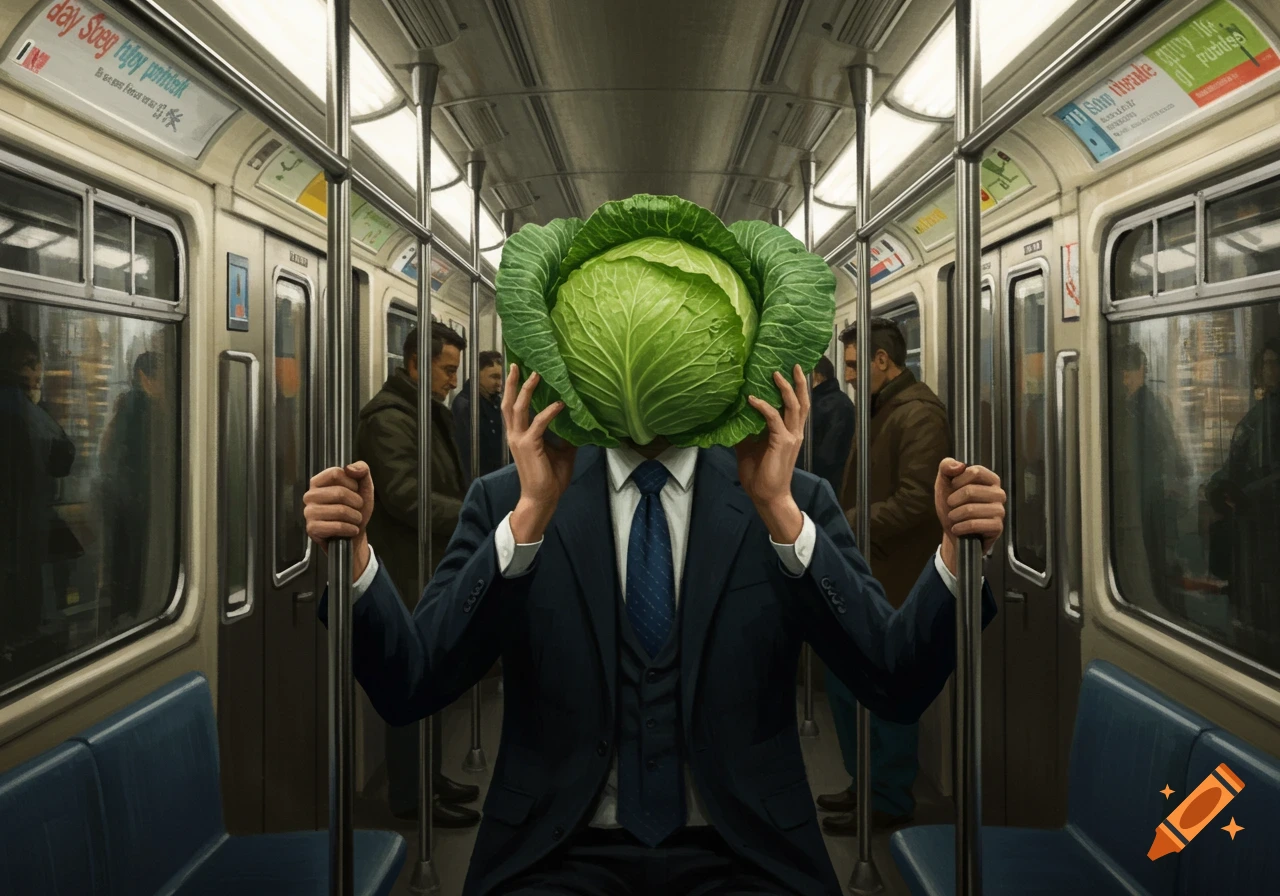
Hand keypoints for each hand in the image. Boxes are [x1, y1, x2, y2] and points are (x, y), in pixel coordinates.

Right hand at [304, 461, 373, 580]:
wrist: (354, 534)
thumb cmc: (355, 508)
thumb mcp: (364, 487)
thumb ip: (362, 470)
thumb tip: (350, 468)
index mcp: (318, 482)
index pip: (336, 473)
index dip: (352, 483)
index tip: (355, 491)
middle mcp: (310, 495)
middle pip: (339, 492)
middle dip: (356, 502)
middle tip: (357, 509)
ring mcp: (309, 512)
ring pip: (340, 510)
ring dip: (355, 517)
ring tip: (355, 519)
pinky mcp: (312, 528)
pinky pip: (337, 526)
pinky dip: (350, 529)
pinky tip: (351, 529)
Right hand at [504, 364, 575, 541]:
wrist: (542, 498)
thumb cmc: (550, 477)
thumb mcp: (562, 452)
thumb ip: (566, 436)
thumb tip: (579, 422)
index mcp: (520, 435)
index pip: (514, 408)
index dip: (515, 390)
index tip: (519, 372)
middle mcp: (515, 434)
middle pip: (509, 403)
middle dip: (513, 383)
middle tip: (516, 364)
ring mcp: (520, 439)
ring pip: (518, 408)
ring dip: (526, 390)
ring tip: (536, 374)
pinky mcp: (529, 445)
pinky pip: (538, 423)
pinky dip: (549, 412)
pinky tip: (559, 404)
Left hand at [736, 365, 808, 542]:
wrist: (767, 496)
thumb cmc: (759, 475)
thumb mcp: (748, 448)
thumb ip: (745, 431)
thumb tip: (733, 416)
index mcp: (789, 432)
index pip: (795, 406)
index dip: (794, 389)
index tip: (788, 372)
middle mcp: (794, 432)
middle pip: (802, 402)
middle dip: (799, 383)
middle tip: (795, 365)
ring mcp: (790, 436)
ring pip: (794, 406)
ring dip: (786, 389)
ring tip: (776, 374)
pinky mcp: (782, 442)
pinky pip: (774, 419)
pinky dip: (763, 407)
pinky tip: (752, 399)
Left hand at [935, 459, 1005, 574]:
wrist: (954, 530)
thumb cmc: (952, 505)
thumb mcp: (944, 483)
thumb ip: (947, 467)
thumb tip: (960, 465)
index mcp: (990, 479)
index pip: (975, 471)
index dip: (957, 480)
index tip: (952, 488)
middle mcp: (999, 493)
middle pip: (970, 491)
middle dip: (953, 500)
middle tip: (950, 506)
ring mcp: (999, 511)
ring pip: (970, 509)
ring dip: (954, 515)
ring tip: (953, 518)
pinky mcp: (997, 527)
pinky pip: (974, 524)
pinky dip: (960, 527)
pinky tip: (957, 529)